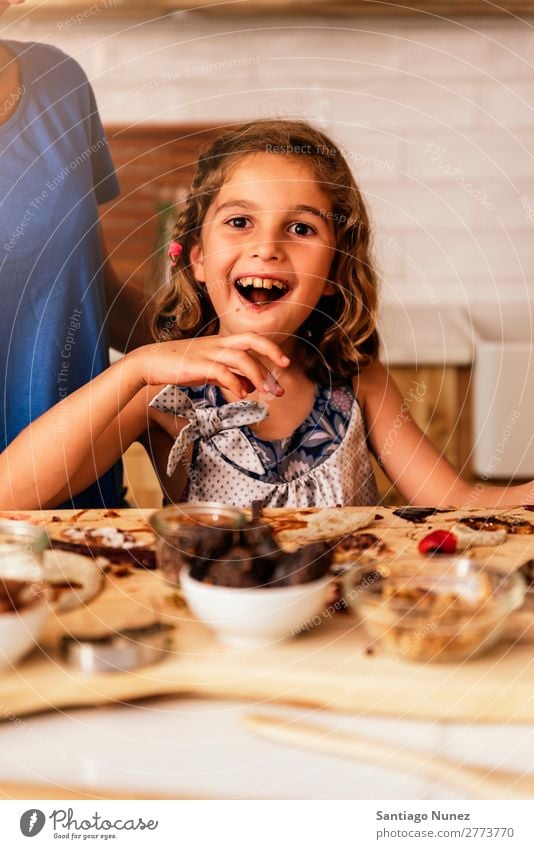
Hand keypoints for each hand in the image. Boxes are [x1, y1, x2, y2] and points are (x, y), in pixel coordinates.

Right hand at [128, 332, 290, 396]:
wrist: (150, 362)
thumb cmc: (179, 366)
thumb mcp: (209, 371)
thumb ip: (230, 376)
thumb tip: (248, 388)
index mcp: (222, 342)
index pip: (252, 340)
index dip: (271, 348)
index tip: (285, 363)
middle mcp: (218, 344)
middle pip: (251, 340)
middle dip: (272, 352)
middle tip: (286, 369)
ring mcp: (208, 353)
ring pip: (241, 357)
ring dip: (257, 374)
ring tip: (267, 391)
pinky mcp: (197, 365)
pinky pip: (222, 372)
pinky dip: (235, 384)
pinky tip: (241, 395)